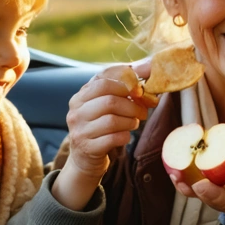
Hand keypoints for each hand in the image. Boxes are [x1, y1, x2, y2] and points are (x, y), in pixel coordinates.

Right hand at [53, 59, 155, 208]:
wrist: (86, 158)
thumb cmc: (102, 126)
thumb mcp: (106, 104)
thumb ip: (124, 86)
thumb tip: (149, 66)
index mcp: (81, 96)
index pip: (103, 80)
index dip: (125, 83)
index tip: (139, 90)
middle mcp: (76, 111)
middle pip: (110, 101)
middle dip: (132, 106)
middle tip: (142, 111)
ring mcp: (79, 130)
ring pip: (112, 120)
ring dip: (130, 122)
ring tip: (133, 123)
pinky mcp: (87, 147)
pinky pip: (113, 138)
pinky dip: (125, 136)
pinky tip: (125, 135)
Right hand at [173, 139, 224, 224]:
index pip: (213, 151)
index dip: (197, 147)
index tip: (186, 139)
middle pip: (202, 173)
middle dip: (186, 172)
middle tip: (176, 169)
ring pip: (210, 189)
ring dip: (203, 187)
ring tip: (196, 184)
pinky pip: (221, 201)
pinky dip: (213, 196)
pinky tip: (201, 190)